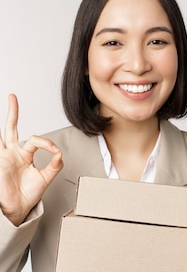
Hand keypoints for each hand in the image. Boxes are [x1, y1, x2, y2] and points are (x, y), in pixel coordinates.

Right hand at [0, 94, 62, 225]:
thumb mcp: (47, 178)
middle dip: (13, 112)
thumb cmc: (29, 194)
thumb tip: (59, 153)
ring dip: (6, 119)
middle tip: (13, 97)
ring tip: (9, 102)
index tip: (55, 151)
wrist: (18, 209)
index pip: (36, 140)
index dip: (47, 143)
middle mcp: (12, 153)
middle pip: (10, 128)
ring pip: (3, 134)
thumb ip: (54, 164)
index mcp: (25, 155)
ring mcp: (3, 157)